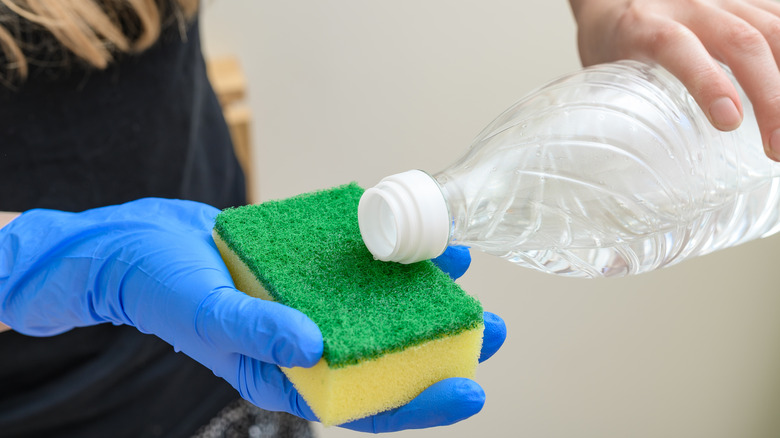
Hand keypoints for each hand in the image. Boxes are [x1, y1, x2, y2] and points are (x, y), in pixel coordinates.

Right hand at [0, 199, 505, 431]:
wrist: (135, 244)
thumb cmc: (159, 287)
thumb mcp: (206, 311)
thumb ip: (258, 330)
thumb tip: (314, 345)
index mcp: (285, 375)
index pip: (362, 404)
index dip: (418, 402)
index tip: (470, 388)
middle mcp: (306, 344)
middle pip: (384, 358)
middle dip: (440, 348)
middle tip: (491, 330)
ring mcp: (309, 305)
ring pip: (376, 310)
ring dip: (422, 297)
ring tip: (466, 278)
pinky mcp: (307, 270)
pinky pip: (355, 270)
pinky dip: (386, 259)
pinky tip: (415, 241)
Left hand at [570, 0, 779, 160]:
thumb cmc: (612, 40)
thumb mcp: (605, 71)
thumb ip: (624, 105)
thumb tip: (626, 164)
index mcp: (644, 24)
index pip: (678, 47)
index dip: (707, 82)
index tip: (729, 121)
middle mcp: (689, 5)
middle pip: (742, 42)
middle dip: (770, 97)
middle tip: (777, 148)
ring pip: (773, 31)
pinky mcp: (748, 0)